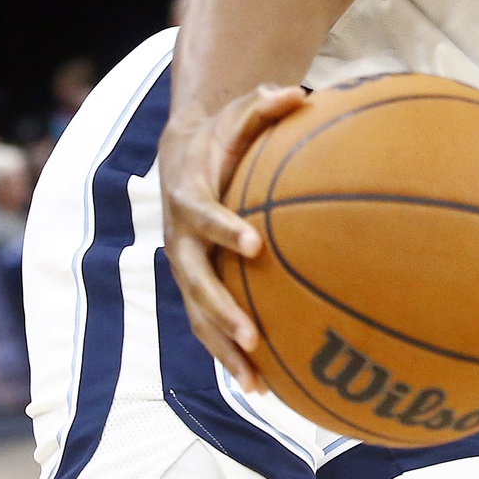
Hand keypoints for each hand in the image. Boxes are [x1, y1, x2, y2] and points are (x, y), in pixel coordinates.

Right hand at [157, 84, 306, 390]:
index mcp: (190, 198)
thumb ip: (265, 104)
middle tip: (252, 335)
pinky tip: (265, 387)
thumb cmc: (222, 136)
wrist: (182, 158)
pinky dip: (232, 357)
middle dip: (221, 310)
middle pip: (196, 282)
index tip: (253, 245)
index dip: (223, 228)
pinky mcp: (197, 288)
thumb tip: (298, 91)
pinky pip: (210, 328)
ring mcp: (186, 270)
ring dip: (225, 349)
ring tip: (257, 383)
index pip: (202, 215)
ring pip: (198, 317)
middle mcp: (181, 241)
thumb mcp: (239, 113)